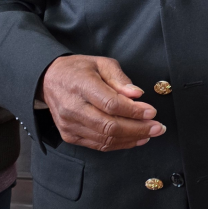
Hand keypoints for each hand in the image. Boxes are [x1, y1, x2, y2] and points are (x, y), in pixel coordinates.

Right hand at [41, 55, 163, 151]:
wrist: (49, 80)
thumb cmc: (78, 70)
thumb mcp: (101, 63)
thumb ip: (120, 79)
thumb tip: (137, 95)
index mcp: (80, 85)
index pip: (111, 104)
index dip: (134, 111)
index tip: (152, 112)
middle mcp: (72, 107)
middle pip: (110, 126)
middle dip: (138, 129)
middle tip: (158, 127)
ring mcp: (69, 124)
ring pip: (105, 139)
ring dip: (132, 139)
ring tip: (149, 133)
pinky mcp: (69, 135)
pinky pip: (98, 145)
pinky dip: (119, 144)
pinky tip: (134, 139)